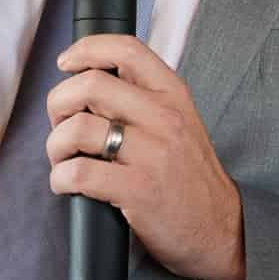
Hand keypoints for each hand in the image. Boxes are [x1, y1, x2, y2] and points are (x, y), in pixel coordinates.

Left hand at [47, 36, 245, 279]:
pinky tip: (67, 185)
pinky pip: (79, 173)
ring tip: (63, 160)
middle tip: (60, 125)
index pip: (126, 49)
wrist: (222, 230)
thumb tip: (87, 81)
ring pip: (78, 128)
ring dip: (56, 145)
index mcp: (172, 95)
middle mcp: (164, 118)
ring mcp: (153, 154)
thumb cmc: (188, 177)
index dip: (86, 49)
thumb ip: (142, 98)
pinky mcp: (139, 190)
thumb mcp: (178, 123)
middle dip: (59, 104)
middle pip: (89, 85)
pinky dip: (61, 178)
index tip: (66, 63)